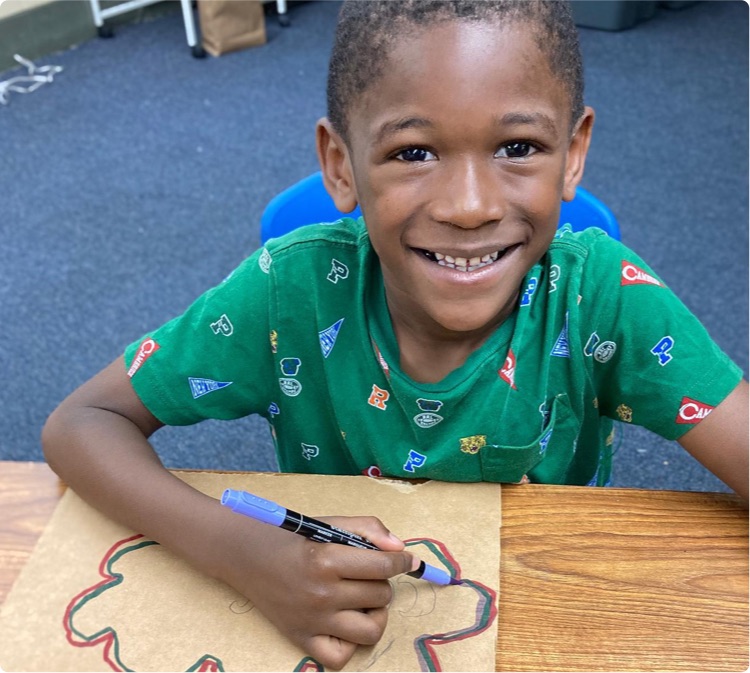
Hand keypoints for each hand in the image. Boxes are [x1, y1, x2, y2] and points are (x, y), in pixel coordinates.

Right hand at [218, 513, 415, 669]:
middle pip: (379, 595)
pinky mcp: (301, 639)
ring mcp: (312, 620)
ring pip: (370, 630)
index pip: (383, 567)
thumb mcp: (332, 524)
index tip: (408, 560)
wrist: (249, 556)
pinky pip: (341, 657)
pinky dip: (350, 643)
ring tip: (364, 600)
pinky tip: (346, 622)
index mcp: (327, 559)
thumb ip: (369, 529)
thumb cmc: (294, 537)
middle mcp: (321, 593)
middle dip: (381, 581)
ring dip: (375, 613)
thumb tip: (400, 549)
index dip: (402, 562)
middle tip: (367, 574)